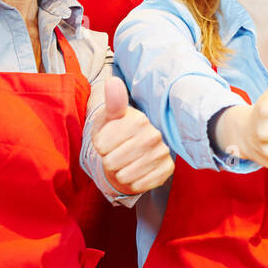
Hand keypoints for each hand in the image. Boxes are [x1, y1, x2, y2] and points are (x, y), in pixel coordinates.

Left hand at [93, 78, 174, 194]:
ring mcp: (162, 153)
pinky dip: (133, 183)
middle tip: (116, 154)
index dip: (99, 147)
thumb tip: (112, 82)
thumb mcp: (110, 117)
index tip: (106, 141)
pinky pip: (140, 185)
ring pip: (125, 176)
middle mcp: (153, 135)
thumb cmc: (118, 132)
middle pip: (112, 162)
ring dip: (120, 173)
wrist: (136, 149)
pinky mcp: (167, 169)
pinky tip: (136, 173)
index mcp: (138, 120)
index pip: (101, 145)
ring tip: (125, 163)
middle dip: (108, 161)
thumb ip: (112, 102)